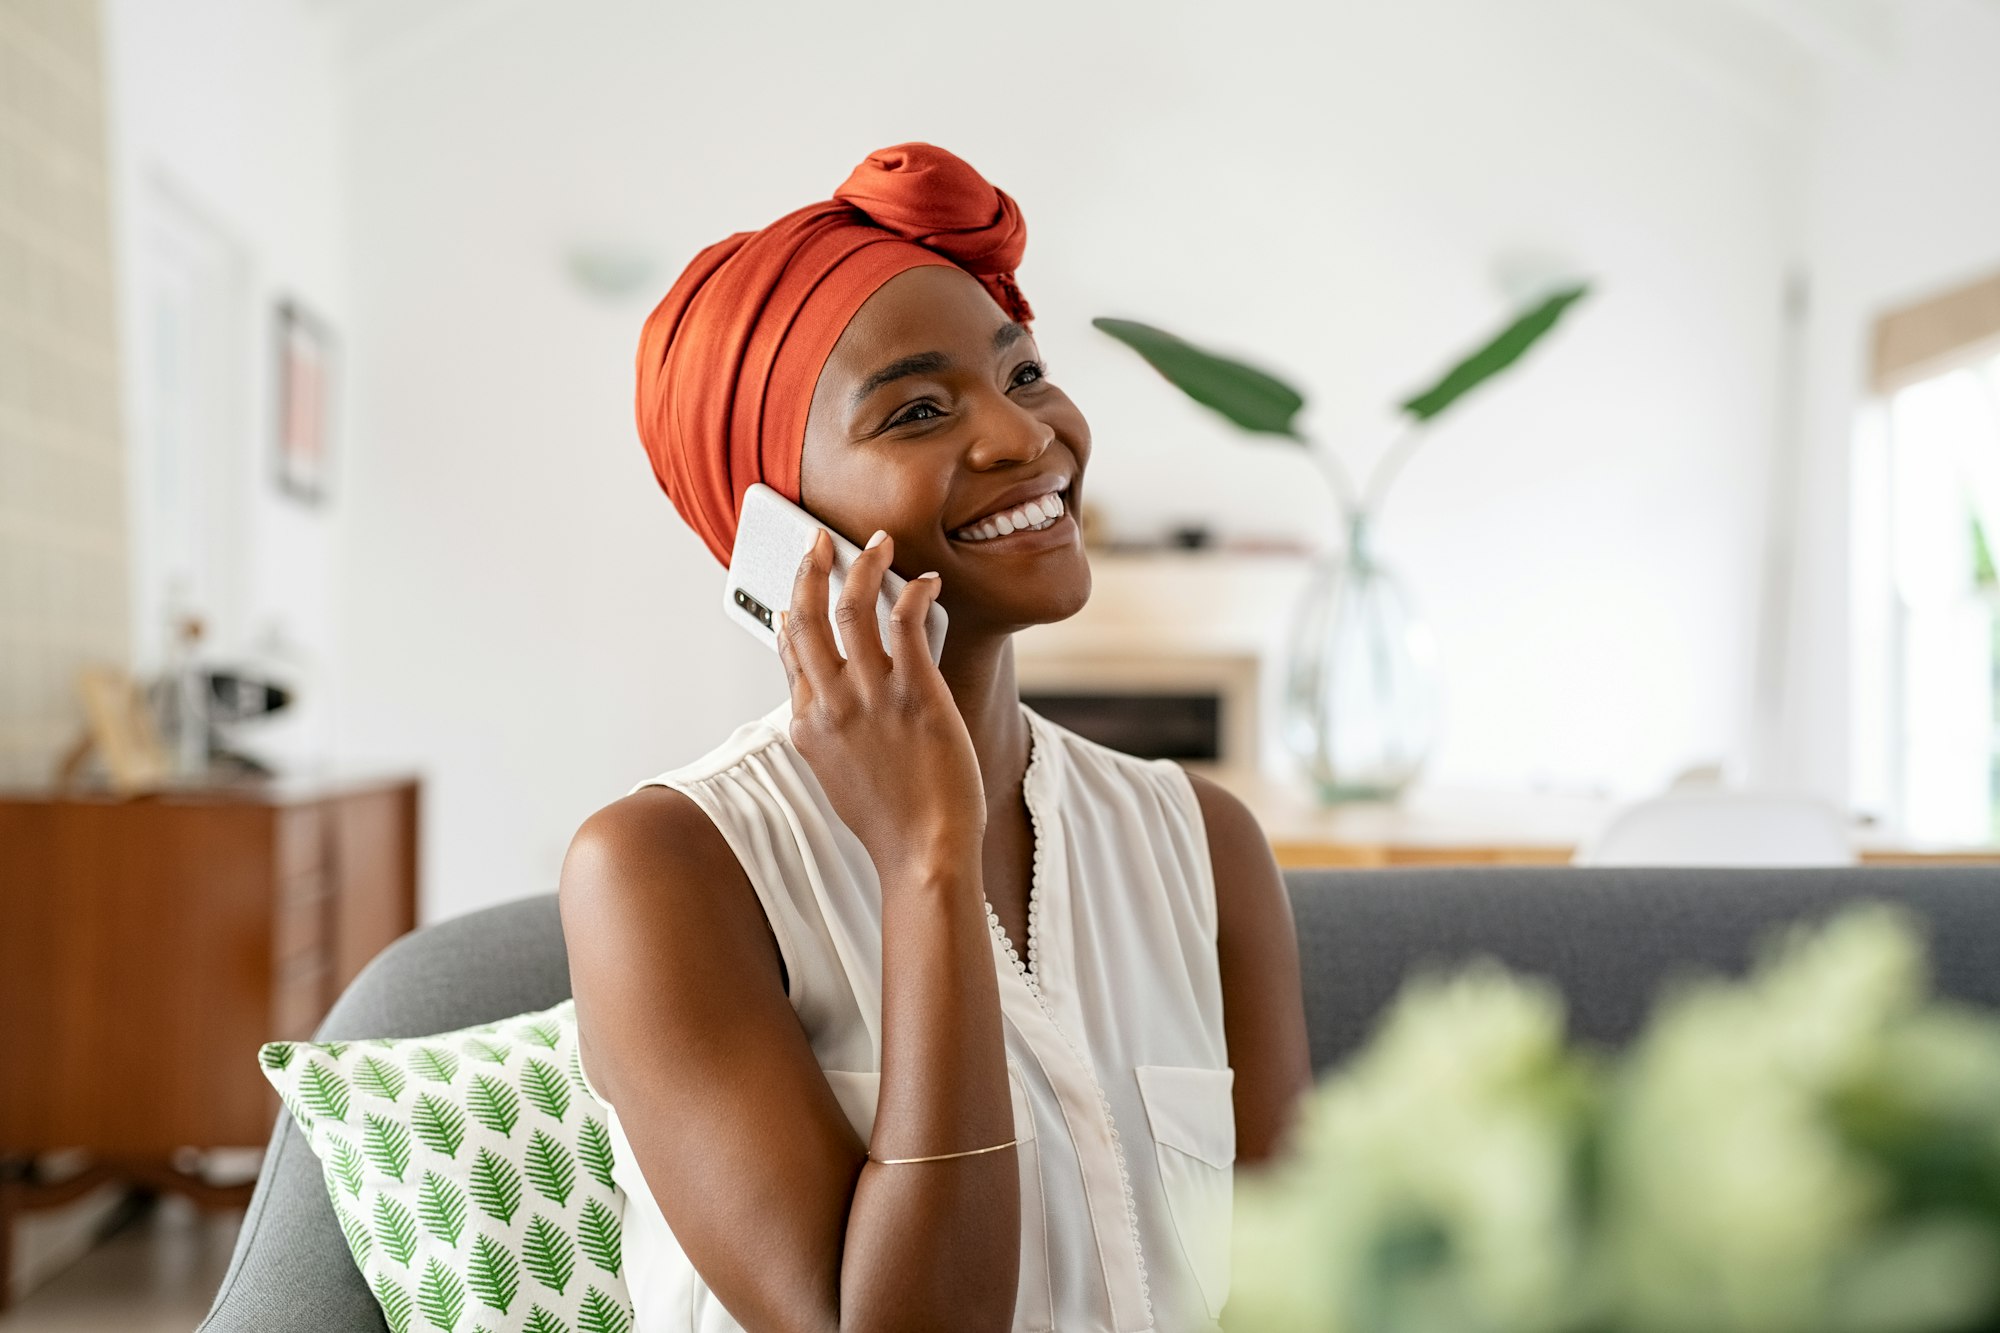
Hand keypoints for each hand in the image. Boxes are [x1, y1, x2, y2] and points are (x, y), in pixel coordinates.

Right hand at [776, 528, 984, 879]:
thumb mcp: (835, 774)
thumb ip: (823, 731)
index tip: (797, 590)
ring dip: (862, 565)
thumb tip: (818, 700)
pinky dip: (914, 592)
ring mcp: (870, 697)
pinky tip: (925, 581)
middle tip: (818, 541)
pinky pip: (907, 624)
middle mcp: (830, 703)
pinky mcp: (915, 694)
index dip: (789, 611)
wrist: (924, 852)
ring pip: (853, 609)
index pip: (789, 652)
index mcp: (807, 723)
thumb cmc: (889, 819)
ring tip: (877, 543)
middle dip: (809, 570)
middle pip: (806, 618)